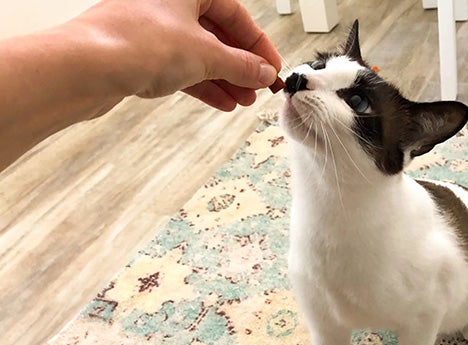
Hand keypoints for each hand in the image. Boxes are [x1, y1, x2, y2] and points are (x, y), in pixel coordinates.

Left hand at [72, 0, 281, 109]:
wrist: (86, 67)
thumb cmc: (135, 43)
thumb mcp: (206, 55)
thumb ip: (241, 65)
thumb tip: (262, 71)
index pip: (235, 14)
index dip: (258, 44)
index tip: (271, 67)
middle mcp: (167, 4)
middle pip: (217, 35)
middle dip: (241, 65)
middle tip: (258, 87)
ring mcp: (151, 30)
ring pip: (199, 54)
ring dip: (224, 79)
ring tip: (242, 100)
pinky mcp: (139, 55)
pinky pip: (180, 68)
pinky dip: (202, 85)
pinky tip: (220, 102)